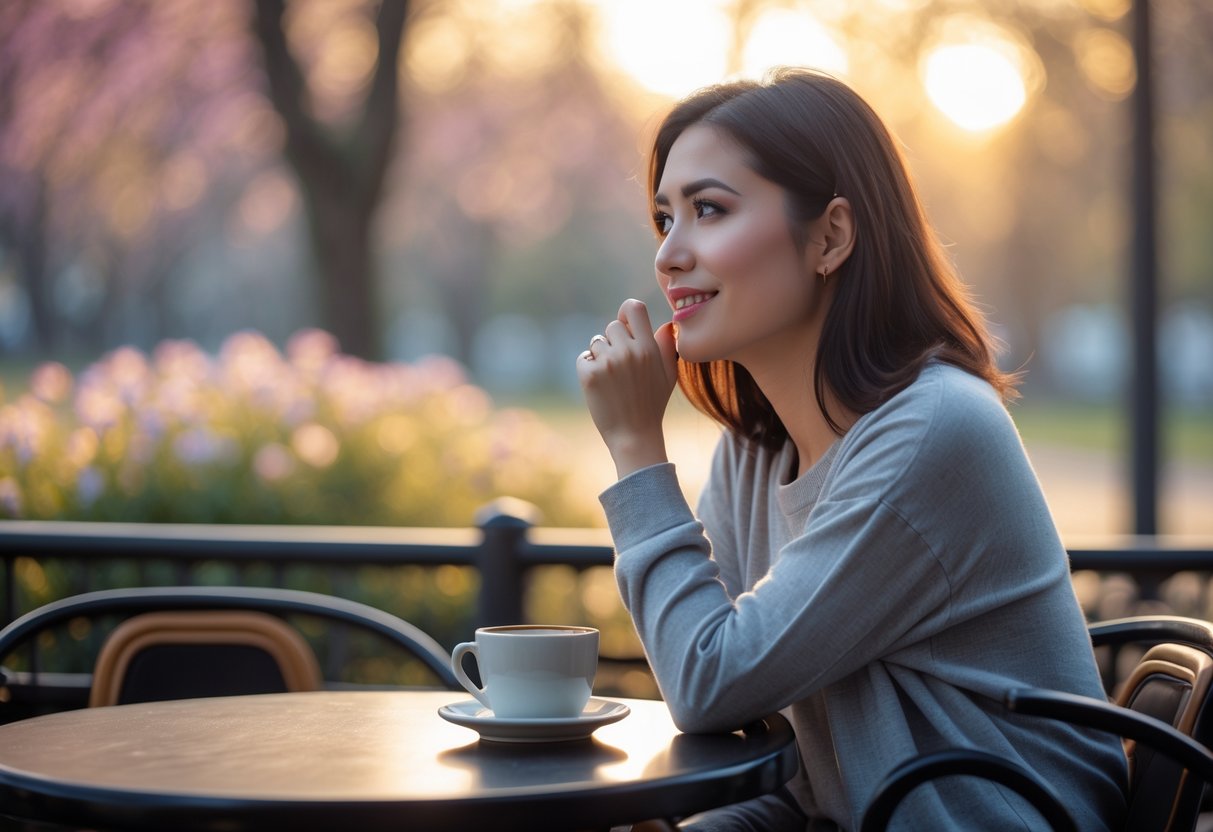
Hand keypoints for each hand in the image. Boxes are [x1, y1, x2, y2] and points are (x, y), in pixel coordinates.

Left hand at [576, 299, 678, 477]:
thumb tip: (666, 324)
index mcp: (649, 348)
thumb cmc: (652, 404)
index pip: (634, 309)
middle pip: (612, 326)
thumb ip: (666, 347)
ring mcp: (608, 363)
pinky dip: (587, 369)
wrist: (635, 436)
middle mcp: (629, 352)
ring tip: (612, 380)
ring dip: (600, 357)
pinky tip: (600, 386)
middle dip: (613, 342)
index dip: (626, 313)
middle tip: (620, 367)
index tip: (626, 326)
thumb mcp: (668, 375)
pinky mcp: (590, 375)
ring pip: (596, 343)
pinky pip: (583, 358)